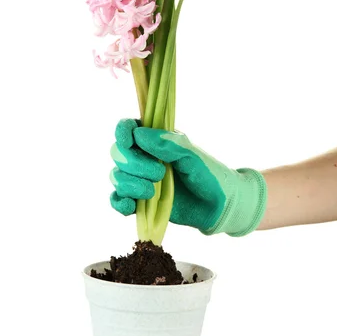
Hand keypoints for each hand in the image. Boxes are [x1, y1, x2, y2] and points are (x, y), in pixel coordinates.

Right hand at [110, 119, 266, 235]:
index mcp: (155, 141)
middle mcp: (143, 158)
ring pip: (116, 177)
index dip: (123, 132)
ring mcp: (140, 180)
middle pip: (119, 153)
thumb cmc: (209, 174)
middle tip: (159, 173)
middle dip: (134, 164)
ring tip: (152, 192)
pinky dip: (119, 203)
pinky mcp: (139, 203)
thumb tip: (140, 134)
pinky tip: (132, 205)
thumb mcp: (192, 156)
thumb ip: (169, 145)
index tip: (129, 140)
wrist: (219, 206)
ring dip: (130, 184)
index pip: (128, 129)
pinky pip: (117, 201)